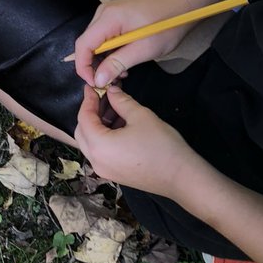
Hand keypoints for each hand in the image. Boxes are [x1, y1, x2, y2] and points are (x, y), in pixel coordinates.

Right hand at [72, 0, 193, 86]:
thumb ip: (117, 63)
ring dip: (104, 60)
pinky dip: (110, 52)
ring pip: (95, 42)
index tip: (95, 84)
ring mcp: (109, 13)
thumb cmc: (165, 27)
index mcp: (108, 18)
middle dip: (95, 65)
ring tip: (122, 73)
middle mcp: (103, 12)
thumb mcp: (143, 49)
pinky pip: (104, 37)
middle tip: (111, 81)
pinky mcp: (116, 16)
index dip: (83, 67)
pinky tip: (124, 61)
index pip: (83, 44)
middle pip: (87, 43)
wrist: (182, 6)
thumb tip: (98, 80)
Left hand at [73, 84, 195, 197]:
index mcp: (99, 145)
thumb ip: (121, 101)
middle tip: (103, 97)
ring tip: (115, 108)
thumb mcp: (140, 116)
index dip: (88, 99)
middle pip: (82, 132)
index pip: (84, 118)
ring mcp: (104, 170)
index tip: (93, 86)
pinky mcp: (114, 174)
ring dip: (98, 125)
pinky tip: (121, 125)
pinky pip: (101, 152)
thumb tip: (111, 91)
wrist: (180, 176)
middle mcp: (96, 160)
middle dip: (90, 112)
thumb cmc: (160, 144)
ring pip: (91, 143)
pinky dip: (104, 137)